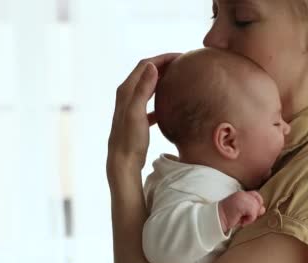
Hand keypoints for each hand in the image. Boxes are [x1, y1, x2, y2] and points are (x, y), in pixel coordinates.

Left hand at [107, 53, 180, 180]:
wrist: (123, 161)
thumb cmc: (130, 139)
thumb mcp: (137, 113)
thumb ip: (143, 89)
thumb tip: (152, 65)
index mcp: (127, 90)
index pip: (146, 64)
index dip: (163, 57)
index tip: (182, 55)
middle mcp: (127, 95)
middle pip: (147, 72)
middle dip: (164, 64)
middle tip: (184, 63)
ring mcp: (131, 106)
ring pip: (149, 86)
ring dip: (162, 78)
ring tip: (179, 77)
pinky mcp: (137, 118)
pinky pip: (150, 101)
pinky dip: (160, 95)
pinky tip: (171, 101)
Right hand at [218, 191, 265, 231]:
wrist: (217, 220)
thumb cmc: (230, 217)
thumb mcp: (243, 212)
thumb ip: (253, 209)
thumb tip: (263, 209)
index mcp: (242, 194)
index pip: (257, 195)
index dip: (257, 205)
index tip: (249, 213)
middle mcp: (242, 194)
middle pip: (258, 201)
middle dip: (254, 212)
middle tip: (245, 217)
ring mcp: (241, 198)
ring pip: (256, 208)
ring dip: (251, 217)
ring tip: (242, 219)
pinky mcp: (241, 204)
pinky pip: (253, 212)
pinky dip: (249, 219)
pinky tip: (241, 221)